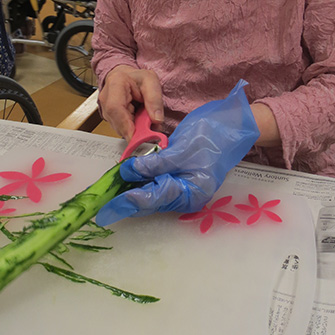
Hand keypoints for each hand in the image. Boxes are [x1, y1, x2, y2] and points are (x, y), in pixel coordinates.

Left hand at [96, 80, 258, 225]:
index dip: (130, 200)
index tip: (110, 204)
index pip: (154, 198)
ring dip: (133, 193)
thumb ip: (154, 163)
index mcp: (191, 193)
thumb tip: (129, 172)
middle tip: (104, 207)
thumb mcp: (180, 150)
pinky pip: (158, 186)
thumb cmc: (210, 137)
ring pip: (153, 195)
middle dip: (128, 201)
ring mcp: (185, 189)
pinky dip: (143, 184)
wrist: (230, 127)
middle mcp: (187, 197)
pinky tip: (128, 183)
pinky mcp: (180, 180)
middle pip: (152, 201)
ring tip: (111, 195)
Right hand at [99, 65, 162, 140]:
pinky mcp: (108, 117)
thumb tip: (156, 120)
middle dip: (134, 131)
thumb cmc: (137, 78)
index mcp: (115, 84)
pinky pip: (120, 128)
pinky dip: (131, 129)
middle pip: (116, 121)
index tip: (137, 137)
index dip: (125, 125)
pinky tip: (139, 122)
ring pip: (118, 127)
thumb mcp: (151, 81)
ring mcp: (105, 109)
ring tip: (146, 123)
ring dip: (134, 130)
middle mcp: (106, 98)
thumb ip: (154, 99)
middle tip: (149, 134)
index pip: (115, 108)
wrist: (126, 76)